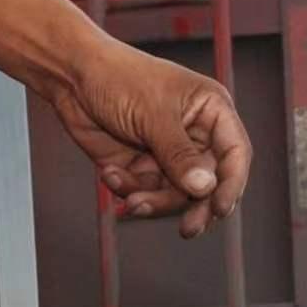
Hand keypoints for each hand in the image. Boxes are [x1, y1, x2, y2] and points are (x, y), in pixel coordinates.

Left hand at [48, 27, 249, 237]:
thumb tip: (205, 188)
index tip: (220, 209)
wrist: (71, 76)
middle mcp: (195, 136)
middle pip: (207, 183)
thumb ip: (179, 154)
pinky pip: (145, 192)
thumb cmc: (119, 78)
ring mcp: (168, 154)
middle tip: (187, 229)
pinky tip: (110, 174)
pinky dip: (128, 190)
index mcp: (211, 111)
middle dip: (194, 205)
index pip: (235, 154)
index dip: (232, 184)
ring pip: (175, 195)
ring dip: (154, 202)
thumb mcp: (153, 114)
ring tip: (131, 200)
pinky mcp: (142, 167)